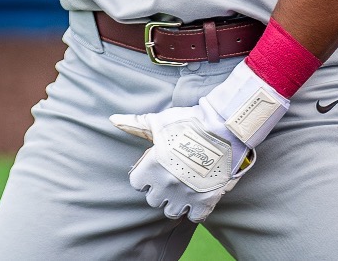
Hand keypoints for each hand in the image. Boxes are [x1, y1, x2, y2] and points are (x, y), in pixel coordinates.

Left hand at [112, 106, 249, 221]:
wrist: (224, 126)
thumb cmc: (189, 121)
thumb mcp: (159, 122)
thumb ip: (135, 125)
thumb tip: (113, 119)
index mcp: (151, 165)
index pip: (137, 184)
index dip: (145, 177)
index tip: (154, 170)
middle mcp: (165, 183)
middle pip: (153, 200)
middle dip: (160, 191)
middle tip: (171, 178)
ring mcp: (185, 194)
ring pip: (172, 212)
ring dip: (176, 203)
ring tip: (184, 189)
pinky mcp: (205, 201)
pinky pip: (195, 217)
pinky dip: (196, 210)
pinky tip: (199, 196)